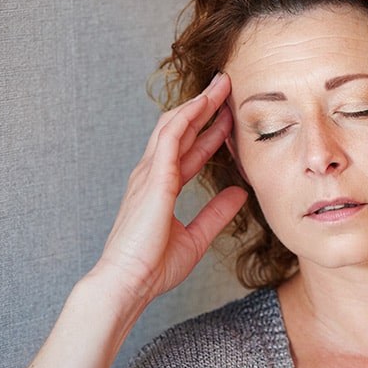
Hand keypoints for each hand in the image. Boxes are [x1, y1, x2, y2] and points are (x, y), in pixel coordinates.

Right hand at [93, 72, 246, 305]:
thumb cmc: (153, 266)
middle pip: (181, 129)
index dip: (209, 131)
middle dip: (204, 106)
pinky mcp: (153, 178)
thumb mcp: (196, 237)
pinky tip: (204, 103)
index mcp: (161, 187)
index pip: (189, 149)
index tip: (229, 117)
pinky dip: (187, 117)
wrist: (128, 283)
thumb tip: (239, 194)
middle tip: (227, 86)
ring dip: (198, 103)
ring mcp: (149, 173)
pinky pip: (169, 137)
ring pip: (175, 125)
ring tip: (221, 85)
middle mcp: (153, 174)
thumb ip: (216, 213)